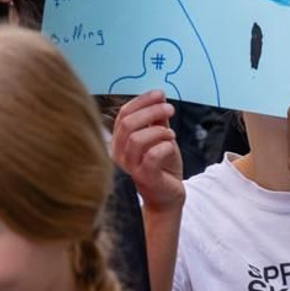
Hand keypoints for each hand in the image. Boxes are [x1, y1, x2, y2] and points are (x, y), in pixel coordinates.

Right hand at [110, 90, 184, 211]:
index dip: (141, 101)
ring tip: (171, 134)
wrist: (167, 196)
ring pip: (136, 139)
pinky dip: (164, 146)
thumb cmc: (161, 167)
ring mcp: (129, 168)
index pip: (123, 114)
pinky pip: (151, 156)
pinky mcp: (144, 178)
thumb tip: (159, 97)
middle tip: (170, 108)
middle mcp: (118, 154)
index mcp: (119, 141)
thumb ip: (156, 120)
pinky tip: (171, 145)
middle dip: (151, 111)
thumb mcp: (159, 138)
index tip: (159, 94)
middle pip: (128, 124)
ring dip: (158, 131)